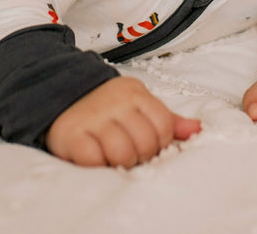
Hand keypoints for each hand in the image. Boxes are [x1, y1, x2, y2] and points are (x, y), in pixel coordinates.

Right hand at [45, 76, 201, 167]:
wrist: (59, 92)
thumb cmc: (106, 107)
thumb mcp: (137, 105)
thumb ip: (167, 119)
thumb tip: (198, 130)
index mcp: (135, 94)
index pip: (163, 125)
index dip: (159, 142)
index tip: (148, 145)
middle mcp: (115, 103)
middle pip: (145, 142)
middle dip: (140, 155)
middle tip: (129, 153)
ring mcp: (93, 118)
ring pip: (122, 152)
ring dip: (119, 162)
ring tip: (112, 156)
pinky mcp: (71, 134)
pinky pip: (92, 159)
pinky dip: (96, 164)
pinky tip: (94, 157)